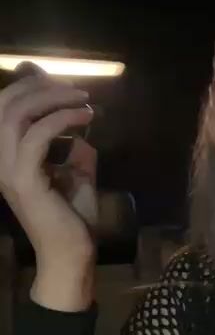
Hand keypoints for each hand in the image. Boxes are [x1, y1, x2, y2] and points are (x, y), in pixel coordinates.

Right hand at [0, 67, 97, 267]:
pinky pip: (36, 135)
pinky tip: (85, 117)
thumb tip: (81, 124)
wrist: (71, 252)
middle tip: (76, 88)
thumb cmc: (72, 217)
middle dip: (39, 86)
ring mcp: (7, 169)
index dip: (28, 85)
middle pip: (4, 104)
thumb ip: (73, 147)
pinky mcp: (23, 179)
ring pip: (17, 115)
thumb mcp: (75, 172)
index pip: (3, 107)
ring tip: (83, 99)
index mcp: (6, 155)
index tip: (63, 82)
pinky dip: (62, 119)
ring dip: (52, 98)